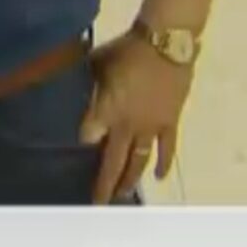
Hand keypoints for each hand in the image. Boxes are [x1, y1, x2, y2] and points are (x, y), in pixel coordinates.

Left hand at [80, 32, 194, 203]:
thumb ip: (88, 81)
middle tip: (97, 203)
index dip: (82, 142)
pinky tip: (159, 178)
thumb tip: (77, 86)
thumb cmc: (127, 49)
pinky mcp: (169, 122)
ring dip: (130, 179)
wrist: (165, 42)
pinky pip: (166, 149)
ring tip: (122, 196)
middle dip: (104, 183)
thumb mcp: (97, 63)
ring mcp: (150, 127)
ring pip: (138, 160)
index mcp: (106, 109)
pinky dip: (163, 164)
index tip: (77, 148)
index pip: (88, 136)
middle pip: (112, 161)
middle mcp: (126, 125)